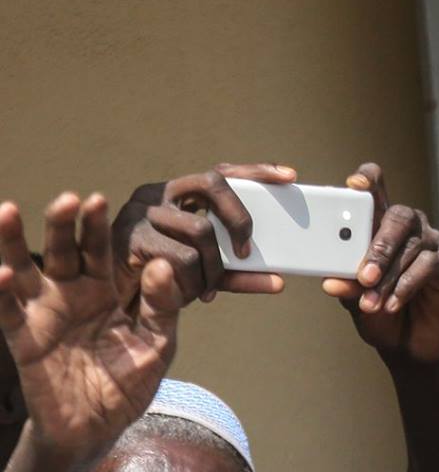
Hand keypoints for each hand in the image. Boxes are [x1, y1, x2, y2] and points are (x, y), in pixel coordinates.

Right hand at [0, 193, 183, 459]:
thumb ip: (161, 308)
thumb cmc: (129, 383)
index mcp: (103, 291)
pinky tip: (4, 274)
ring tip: (8, 211)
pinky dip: (3, 292)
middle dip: (62, 224)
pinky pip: (8, 311)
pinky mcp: (23, 338)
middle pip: (62, 251)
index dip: (97, 227)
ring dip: (13, 242)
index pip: (99, 251)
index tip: (98, 199)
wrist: (100, 427)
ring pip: (24, 270)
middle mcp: (69, 294)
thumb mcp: (157, 345)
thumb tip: (161, 265)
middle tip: (67, 200)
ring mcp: (43, 313)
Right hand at [110, 163, 292, 305]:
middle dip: (239, 218)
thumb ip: (237, 271)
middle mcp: (158, 193)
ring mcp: (141, 212)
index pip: (220, 173)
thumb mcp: (205, 271)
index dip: (255, 171)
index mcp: (177, 194)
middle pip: (213, 184)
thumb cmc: (163, 278)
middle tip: (245, 251)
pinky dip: (195, 281)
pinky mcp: (130, 237)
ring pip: (201, 229)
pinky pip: (181, 258)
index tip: (289, 176)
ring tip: (210, 288)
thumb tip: (278, 281)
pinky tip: (193, 294)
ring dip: (215, 266)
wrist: (116, 300)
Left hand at [322, 164, 438, 363]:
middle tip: (363, 274)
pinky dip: (407, 286)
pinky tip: (393, 304)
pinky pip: (429, 266)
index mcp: (381, 224)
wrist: (407, 344)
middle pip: (398, 217)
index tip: (354, 185)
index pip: (377, 189)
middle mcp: (410, 227)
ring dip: (389, 278)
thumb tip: (330, 282)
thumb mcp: (354, 297)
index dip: (368, 180)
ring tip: (371, 303)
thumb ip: (346, 284)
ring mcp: (432, 244)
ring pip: (411, 248)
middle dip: (379, 246)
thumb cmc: (379, 312)